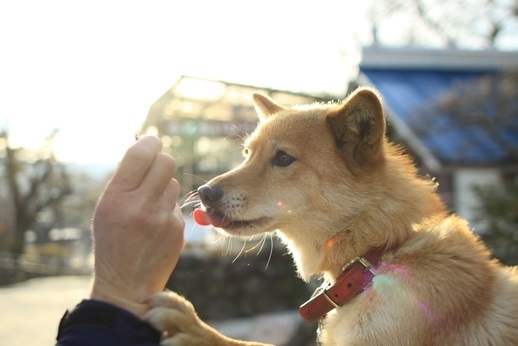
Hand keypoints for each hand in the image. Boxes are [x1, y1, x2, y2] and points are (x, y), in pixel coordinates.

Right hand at [90, 135, 184, 317]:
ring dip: (163, 189)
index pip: (142, 152)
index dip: (150, 143)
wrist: (126, 283)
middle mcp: (142, 205)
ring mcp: (163, 219)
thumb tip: (147, 149)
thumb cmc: (112, 241)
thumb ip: (125, 179)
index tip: (151, 143)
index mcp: (118, 196)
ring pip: (173, 184)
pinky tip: (156, 227)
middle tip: (153, 171)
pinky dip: (168, 210)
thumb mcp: (106, 208)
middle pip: (167, 161)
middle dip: (161, 162)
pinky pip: (177, 206)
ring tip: (149, 208)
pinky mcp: (178, 230)